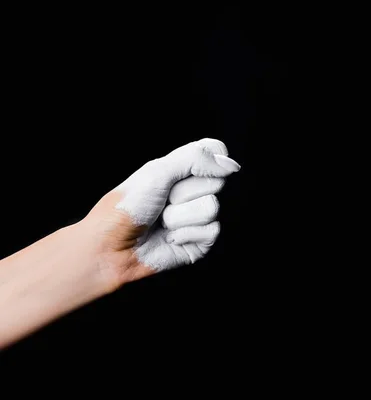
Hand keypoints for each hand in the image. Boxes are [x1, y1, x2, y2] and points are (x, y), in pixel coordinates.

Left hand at [83, 138, 239, 289]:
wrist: (111, 247)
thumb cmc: (126, 207)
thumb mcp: (158, 172)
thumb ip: (195, 159)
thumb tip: (230, 164)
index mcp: (181, 169)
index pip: (215, 152)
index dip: (210, 160)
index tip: (189, 168)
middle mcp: (193, 190)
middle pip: (216, 181)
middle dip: (183, 192)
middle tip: (161, 201)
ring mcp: (197, 216)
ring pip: (212, 207)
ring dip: (180, 217)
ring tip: (161, 222)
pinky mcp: (200, 241)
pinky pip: (211, 231)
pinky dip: (184, 234)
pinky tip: (168, 238)